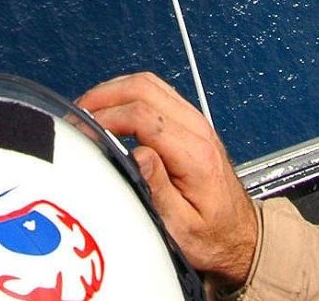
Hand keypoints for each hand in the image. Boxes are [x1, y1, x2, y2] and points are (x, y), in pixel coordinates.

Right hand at [78, 72, 258, 288]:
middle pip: (144, 87)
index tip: (84, 131)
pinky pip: (156, 92)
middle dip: (104, 96)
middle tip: (78, 114)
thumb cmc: (212, 235)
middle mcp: (198, 129)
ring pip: (150, 83)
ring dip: (114, 91)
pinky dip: (128, 94)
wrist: (240, 235)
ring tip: (88, 110)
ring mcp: (196, 121)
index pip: (143, 115)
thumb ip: (158, 189)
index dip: (107, 116)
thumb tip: (136, 155)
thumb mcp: (181, 227)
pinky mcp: (191, 122)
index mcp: (195, 154)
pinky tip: (111, 110)